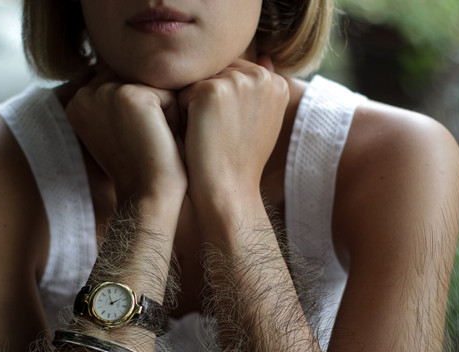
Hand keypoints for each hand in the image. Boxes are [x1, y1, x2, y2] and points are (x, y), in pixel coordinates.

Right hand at [66, 68, 186, 202]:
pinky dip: (175, 117)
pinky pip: (169, 93)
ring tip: (156, 141)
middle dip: (154, 108)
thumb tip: (145, 70)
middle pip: (140, 79)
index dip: (142, 111)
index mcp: (79, 102)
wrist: (148, 196)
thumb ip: (121, 100)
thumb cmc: (141, 169)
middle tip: (149, 143)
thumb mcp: (123, 129)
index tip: (137, 142)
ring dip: (165, 112)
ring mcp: (105, 93)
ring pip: (155, 84)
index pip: (125, 82)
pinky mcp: (131, 96)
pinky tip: (163, 140)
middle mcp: (85, 94)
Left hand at [178, 56, 288, 207]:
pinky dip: (182, 114)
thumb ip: (258, 88)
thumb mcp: (260, 121)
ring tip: (210, 135)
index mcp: (276, 82)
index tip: (230, 130)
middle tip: (219, 134)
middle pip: (216, 73)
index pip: (233, 74)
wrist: (228, 189)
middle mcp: (261, 76)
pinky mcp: (212, 91)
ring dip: (195, 107)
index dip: (223, 103)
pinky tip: (198, 135)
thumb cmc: (239, 160)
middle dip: (209, 100)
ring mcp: (237, 82)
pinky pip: (182, 92)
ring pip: (198, 81)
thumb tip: (263, 55)